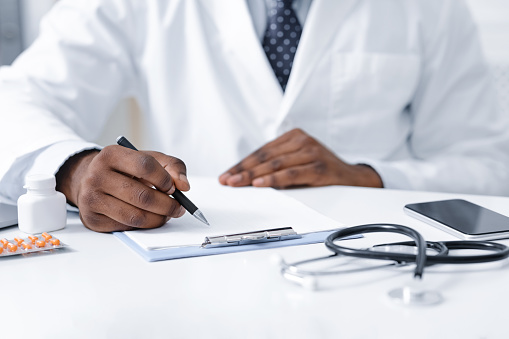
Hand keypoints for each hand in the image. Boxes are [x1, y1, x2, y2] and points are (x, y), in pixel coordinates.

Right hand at [56, 146, 188, 231]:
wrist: (91, 179)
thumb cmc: (125, 169)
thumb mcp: (148, 158)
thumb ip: (172, 166)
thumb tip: (184, 186)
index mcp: (111, 154)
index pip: (145, 166)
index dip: (164, 179)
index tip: (173, 187)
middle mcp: (97, 176)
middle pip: (142, 196)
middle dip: (167, 205)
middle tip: (178, 208)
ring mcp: (91, 198)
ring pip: (135, 216)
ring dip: (158, 219)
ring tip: (167, 214)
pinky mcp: (92, 219)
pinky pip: (126, 227)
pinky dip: (143, 225)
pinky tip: (149, 218)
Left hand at [219, 128, 382, 188]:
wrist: (353, 177)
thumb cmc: (321, 169)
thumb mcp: (298, 161)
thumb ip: (276, 165)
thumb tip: (246, 178)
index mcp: (294, 136)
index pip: (262, 151)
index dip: (242, 163)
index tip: (227, 175)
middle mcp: (302, 141)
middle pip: (265, 157)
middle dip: (243, 170)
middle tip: (227, 180)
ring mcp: (312, 152)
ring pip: (275, 164)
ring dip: (253, 175)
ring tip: (238, 183)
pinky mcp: (319, 167)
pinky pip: (291, 174)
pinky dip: (274, 179)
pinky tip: (260, 184)